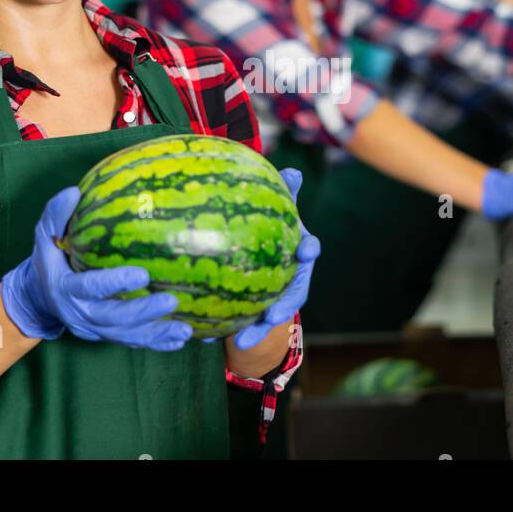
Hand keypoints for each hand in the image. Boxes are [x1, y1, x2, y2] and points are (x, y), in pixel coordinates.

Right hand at [0, 187, 192, 350]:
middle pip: (114, 318)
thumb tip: (74, 192)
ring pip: (127, 336)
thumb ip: (56, 215)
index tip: (143, 274)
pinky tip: (182, 339)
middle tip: (172, 301)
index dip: (115, 284)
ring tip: (185, 329)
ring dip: (157, 334)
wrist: (39, 299)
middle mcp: (81, 314)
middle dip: (143, 312)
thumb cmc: (49, 260)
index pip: (91, 288)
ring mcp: (95, 329)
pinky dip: (158, 343)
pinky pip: (134, 342)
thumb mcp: (44, 236)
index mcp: (67, 288)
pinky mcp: (107, 336)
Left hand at [230, 168, 320, 350]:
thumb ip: (283, 192)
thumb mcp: (275, 208)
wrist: (255, 259)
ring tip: (242, 342)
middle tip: (274, 315)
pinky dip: (226, 334)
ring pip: (268, 319)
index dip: (308, 249)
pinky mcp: (254, 314)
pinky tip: (204, 339)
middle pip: (292, 296)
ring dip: (258, 332)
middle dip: (285, 308)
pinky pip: (242, 325)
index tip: (306, 249)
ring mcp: (274, 299)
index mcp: (297, 253)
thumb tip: (292, 169)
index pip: (309, 250)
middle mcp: (290, 279)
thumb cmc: (269, 228)